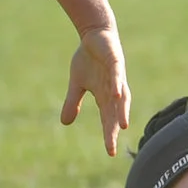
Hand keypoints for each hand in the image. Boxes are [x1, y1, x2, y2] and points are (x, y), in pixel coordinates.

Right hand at [61, 24, 130, 155]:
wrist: (95, 35)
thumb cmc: (89, 60)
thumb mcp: (77, 84)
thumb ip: (73, 102)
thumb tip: (65, 123)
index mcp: (105, 96)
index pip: (108, 119)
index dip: (108, 134)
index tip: (109, 152)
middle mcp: (114, 89)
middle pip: (116, 113)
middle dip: (114, 128)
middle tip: (112, 145)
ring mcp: (116, 76)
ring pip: (121, 96)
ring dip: (122, 110)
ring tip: (122, 125)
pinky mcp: (116, 62)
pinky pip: (117, 75)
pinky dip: (116, 85)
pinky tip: (116, 95)